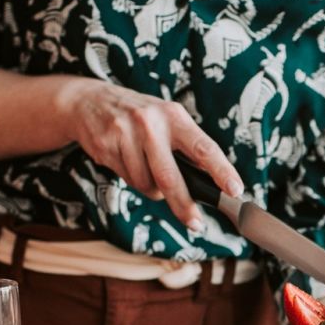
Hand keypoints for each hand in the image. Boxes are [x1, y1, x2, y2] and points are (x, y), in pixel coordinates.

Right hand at [59, 79, 243, 228]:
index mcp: (174, 115)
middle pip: (170, 176)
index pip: (203, 147)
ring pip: (146, 184)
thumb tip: (210, 181)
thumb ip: (185, 146)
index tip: (235, 190)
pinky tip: (127, 162)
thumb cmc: (138, 115)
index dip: (221, 170)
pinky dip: (133, 180)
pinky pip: (127, 180)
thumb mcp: (166, 119)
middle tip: (195, 223)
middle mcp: (150, 122)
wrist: (89, 102)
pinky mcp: (106, 146)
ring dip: (152, 189)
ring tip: (146, 168)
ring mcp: (125, 134)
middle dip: (184, 204)